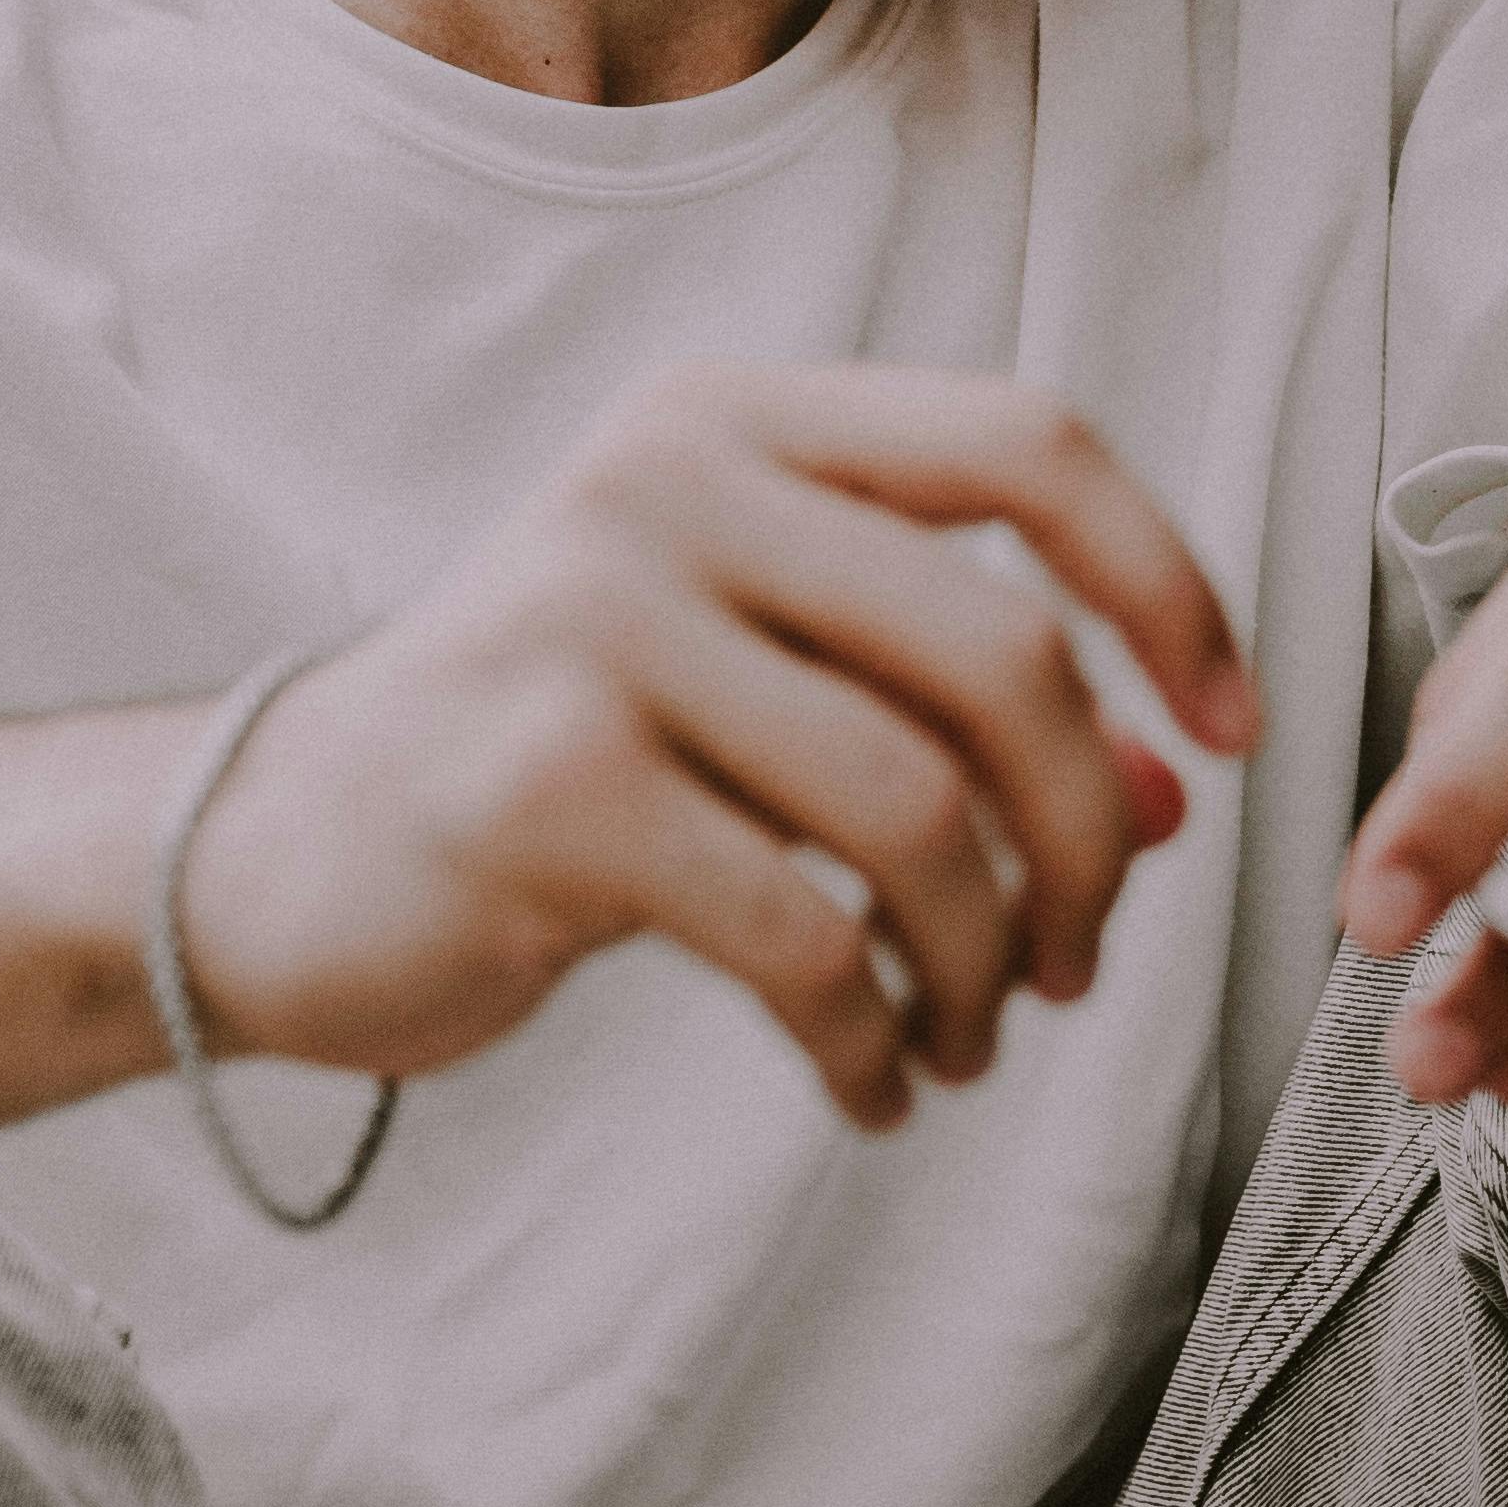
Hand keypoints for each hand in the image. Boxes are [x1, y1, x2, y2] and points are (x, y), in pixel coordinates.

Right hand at [180, 366, 1258, 1135]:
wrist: (275, 854)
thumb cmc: (554, 760)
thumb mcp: (760, 692)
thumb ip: (949, 713)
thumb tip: (1178, 799)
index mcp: (738, 420)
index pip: (1030, 446)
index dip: (1170, 587)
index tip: (1232, 736)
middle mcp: (667, 484)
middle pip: (1006, 653)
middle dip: (1090, 837)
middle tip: (1081, 959)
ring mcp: (593, 624)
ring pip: (917, 809)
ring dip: (987, 958)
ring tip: (974, 1034)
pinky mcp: (545, 787)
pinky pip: (801, 935)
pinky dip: (874, 1038)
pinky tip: (877, 1086)